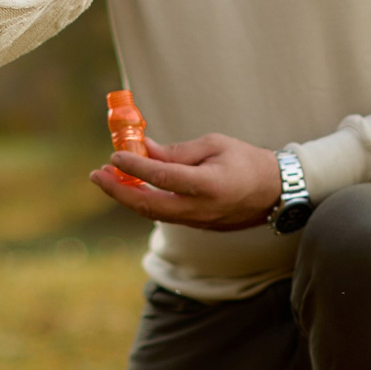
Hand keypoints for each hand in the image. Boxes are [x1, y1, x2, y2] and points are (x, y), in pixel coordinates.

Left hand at [90, 133, 282, 229]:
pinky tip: (131, 186)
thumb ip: (178, 151)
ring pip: (153, 213)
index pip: (163, 178)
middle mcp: (200, 208)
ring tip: (107, 178)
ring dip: (126, 196)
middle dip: (117, 191)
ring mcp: (197, 221)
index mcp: (208, 184)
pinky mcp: (196, 225)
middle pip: (149, 206)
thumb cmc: (246, 161)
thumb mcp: (214, 144)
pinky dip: (143, 200)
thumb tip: (144, 150)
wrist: (273, 192)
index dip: (135, 167)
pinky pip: (163, 214)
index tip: (115, 155)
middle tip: (97, 174)